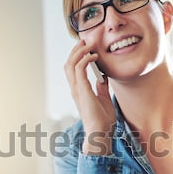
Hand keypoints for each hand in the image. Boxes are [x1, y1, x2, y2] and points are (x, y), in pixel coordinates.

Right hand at [64, 40, 115, 154]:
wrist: (100, 133)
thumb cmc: (102, 120)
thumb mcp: (104, 99)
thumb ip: (102, 88)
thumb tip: (103, 78)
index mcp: (79, 90)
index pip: (73, 69)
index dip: (77, 56)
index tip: (87, 47)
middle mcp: (75, 89)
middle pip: (68, 63)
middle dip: (76, 50)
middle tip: (85, 41)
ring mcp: (77, 90)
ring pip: (71, 64)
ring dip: (79, 52)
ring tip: (89, 45)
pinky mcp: (82, 91)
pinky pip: (80, 70)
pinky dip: (85, 59)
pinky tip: (94, 56)